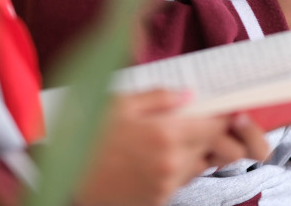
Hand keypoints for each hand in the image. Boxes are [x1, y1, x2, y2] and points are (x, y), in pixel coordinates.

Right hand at [76, 90, 269, 205]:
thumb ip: (159, 98)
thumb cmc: (87, 132)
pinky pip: (178, 184)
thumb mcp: (120, 102)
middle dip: (216, 139)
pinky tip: (152, 160)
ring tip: (169, 141)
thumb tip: (189, 96)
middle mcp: (171, 162)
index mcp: (165, 132)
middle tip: (206, 129)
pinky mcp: (155, 202)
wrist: (61, 173)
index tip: (230, 114)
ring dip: (195, 155)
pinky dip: (175, 171)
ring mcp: (164, 186)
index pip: (218, 127)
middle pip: (216, 151)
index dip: (228, 120)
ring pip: (199, 168)